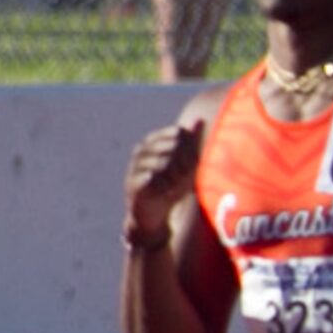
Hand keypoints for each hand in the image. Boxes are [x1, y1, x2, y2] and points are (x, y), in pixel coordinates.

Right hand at [124, 115, 202, 246]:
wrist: (154, 213)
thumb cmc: (171, 184)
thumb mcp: (186, 163)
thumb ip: (191, 141)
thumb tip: (199, 119)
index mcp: (153, 142)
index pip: (177, 133)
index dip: (191, 148)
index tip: (194, 163)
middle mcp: (141, 151)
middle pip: (173, 147)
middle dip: (185, 164)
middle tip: (183, 178)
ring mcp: (135, 166)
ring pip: (165, 163)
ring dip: (176, 178)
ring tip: (174, 186)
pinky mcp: (133, 183)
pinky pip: (155, 179)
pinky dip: (167, 187)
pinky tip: (167, 192)